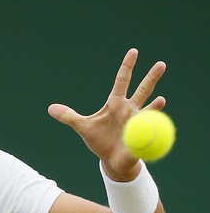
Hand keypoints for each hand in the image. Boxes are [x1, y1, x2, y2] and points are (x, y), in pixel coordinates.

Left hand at [47, 48, 165, 180]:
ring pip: (149, 106)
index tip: (133, 51)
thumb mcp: (82, 127)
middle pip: (142, 90)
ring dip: (156, 101)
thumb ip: (68, 116)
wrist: (111, 160)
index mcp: (115, 103)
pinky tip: (159, 110)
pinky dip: (152, 120)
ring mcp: (137, 121)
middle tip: (161, 63)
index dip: (127, 67)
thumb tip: (50, 108)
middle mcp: (129, 109)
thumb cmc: (99, 141)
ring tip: (163, 98)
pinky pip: (148, 126)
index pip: (122, 81)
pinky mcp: (141, 134)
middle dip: (151, 78)